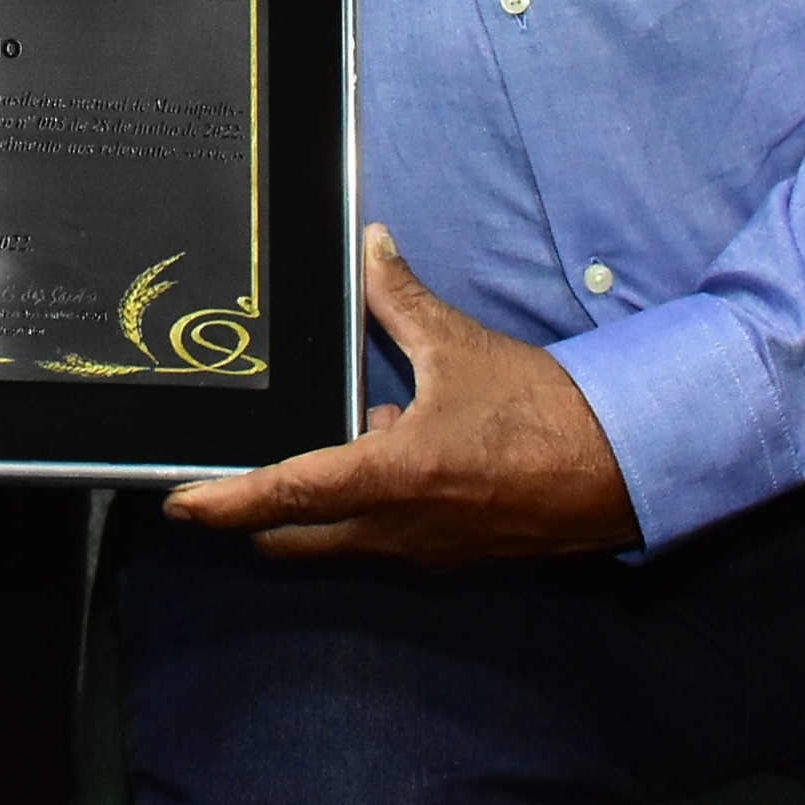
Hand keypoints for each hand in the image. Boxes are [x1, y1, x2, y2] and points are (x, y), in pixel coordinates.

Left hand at [164, 225, 639, 566]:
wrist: (623, 470)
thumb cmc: (545, 415)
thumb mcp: (461, 349)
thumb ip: (402, 301)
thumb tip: (370, 247)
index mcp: (391, 477)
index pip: (286, 497)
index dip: (225, 502)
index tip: (180, 505)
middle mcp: (398, 529)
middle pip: (295, 539)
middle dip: (258, 516)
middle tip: (231, 477)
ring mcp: (425, 551)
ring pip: (340, 541)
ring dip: (319, 506)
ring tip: (330, 441)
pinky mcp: (451, 557)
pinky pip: (385, 538)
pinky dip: (368, 506)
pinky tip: (393, 449)